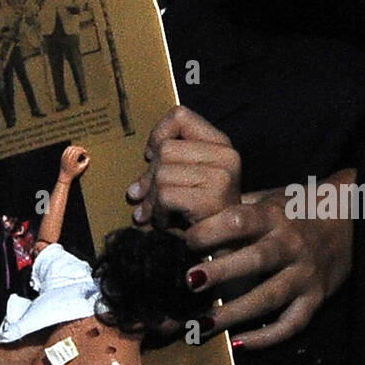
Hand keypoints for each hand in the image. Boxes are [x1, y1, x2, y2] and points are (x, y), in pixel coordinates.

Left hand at [59, 144, 89, 181]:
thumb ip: (85, 163)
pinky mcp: (62, 157)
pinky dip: (70, 148)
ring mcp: (64, 157)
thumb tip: (88, 158)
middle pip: (74, 149)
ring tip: (79, 149)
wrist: (65, 176)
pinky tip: (74, 150)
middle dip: (79, 148)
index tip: (85, 152)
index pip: (78, 152)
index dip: (82, 150)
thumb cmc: (74, 173)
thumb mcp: (81, 169)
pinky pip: (66, 150)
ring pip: (70, 148)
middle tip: (83, 150)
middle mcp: (68, 158)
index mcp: (72, 160)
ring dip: (75, 147)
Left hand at [126, 106, 241, 228]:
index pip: (181, 116)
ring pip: (162, 174)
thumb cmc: (205, 215)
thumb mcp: (191, 181)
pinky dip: (159, 213)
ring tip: (158, 214)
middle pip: (165, 149)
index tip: (151, 157)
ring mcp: (222, 176)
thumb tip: (133, 190)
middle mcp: (227, 155)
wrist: (231, 247)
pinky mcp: (213, 197)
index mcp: (222, 144)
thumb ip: (167, 169)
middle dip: (149, 177)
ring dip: (152, 200)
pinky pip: (166, 196)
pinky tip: (166, 223)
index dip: (159, 134)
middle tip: (144, 198)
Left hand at [175, 182, 352, 348]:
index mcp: (275, 216)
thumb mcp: (269, 198)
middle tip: (189, 282)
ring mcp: (306, 273)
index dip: (212, 229)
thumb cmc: (297, 210)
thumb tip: (189, 217)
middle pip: (256, 259)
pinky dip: (265, 337)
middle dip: (222, 272)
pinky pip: (292, 323)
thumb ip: (236, 208)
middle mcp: (291, 244)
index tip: (186, 241)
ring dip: (235, 312)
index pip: (241, 220)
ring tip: (203, 324)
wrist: (352, 221)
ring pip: (270, 296)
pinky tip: (237, 343)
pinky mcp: (316, 298)